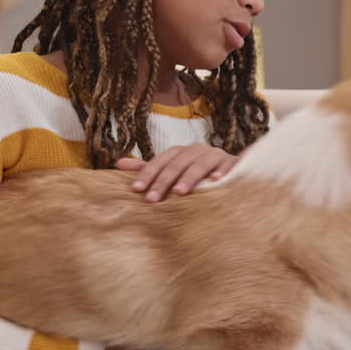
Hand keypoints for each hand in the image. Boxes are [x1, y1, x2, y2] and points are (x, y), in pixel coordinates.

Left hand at [115, 143, 238, 201]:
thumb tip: (118, 164)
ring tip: (180, 192)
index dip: (148, 174)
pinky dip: (221, 172)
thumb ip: (148, 169)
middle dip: (164, 181)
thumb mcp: (171, 171)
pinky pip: (227, 166)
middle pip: (177, 163)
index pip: (161, 160)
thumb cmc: (196, 175)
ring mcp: (215, 155)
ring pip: (199, 163)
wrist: (230, 173)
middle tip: (153, 199)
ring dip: (189, 177)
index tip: (136, 190)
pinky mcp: (232, 162)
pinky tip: (215, 181)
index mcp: (180, 152)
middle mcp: (196, 150)